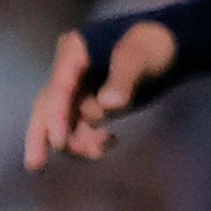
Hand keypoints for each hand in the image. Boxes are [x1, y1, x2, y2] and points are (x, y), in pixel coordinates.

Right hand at [25, 21, 175, 169]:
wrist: (174, 46)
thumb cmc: (156, 44)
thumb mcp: (141, 57)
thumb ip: (124, 79)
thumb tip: (109, 105)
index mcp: (74, 50)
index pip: (59, 87)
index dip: (56, 117)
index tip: (59, 143)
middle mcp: (70, 69)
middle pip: (48, 105)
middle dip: (43, 135)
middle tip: (35, 165)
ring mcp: (79, 87)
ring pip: (66, 120)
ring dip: (77, 140)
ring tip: (101, 149)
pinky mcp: (91, 102)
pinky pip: (83, 125)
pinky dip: (90, 139)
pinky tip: (111, 142)